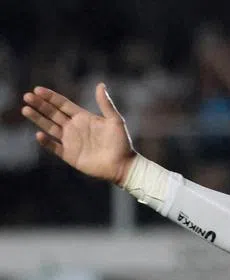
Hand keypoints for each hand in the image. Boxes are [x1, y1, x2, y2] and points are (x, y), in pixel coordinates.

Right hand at [21, 83, 136, 185]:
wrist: (124, 165)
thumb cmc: (122, 142)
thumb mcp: (115, 121)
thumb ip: (106, 104)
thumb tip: (100, 84)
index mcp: (82, 117)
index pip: (62, 104)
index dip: (50, 97)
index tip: (37, 89)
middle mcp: (74, 128)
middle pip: (52, 114)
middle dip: (40, 105)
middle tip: (27, 96)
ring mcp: (70, 141)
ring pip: (49, 127)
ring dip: (38, 119)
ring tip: (25, 109)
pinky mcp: (70, 155)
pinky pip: (54, 147)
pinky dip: (46, 142)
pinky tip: (40, 134)